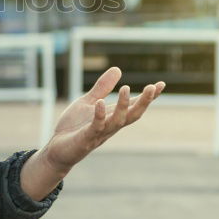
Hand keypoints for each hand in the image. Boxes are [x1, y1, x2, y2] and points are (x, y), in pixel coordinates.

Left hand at [42, 67, 164, 174]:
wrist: (57, 149)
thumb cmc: (74, 127)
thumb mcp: (88, 102)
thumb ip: (102, 88)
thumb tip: (118, 69)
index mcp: (112, 116)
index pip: (134, 106)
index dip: (148, 97)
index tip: (161, 84)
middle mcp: (110, 126)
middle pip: (133, 115)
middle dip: (144, 102)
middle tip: (152, 87)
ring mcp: (99, 133)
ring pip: (117, 121)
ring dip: (123, 106)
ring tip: (126, 89)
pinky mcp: (86, 138)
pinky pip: (95, 127)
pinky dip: (99, 115)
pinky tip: (100, 103)